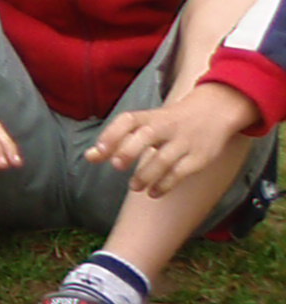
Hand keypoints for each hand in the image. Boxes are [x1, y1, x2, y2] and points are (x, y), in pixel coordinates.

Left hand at [92, 80, 257, 197]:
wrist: (214, 110)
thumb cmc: (169, 122)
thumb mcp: (146, 125)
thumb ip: (118, 140)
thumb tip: (90, 156)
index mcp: (150, 116)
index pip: (128, 120)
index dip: (112, 134)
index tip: (99, 151)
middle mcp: (166, 126)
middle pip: (147, 135)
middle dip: (130, 150)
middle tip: (117, 166)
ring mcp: (184, 141)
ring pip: (164, 158)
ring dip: (146, 174)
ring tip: (133, 187)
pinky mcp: (199, 157)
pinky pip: (181, 172)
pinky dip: (165, 184)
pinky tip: (153, 193)